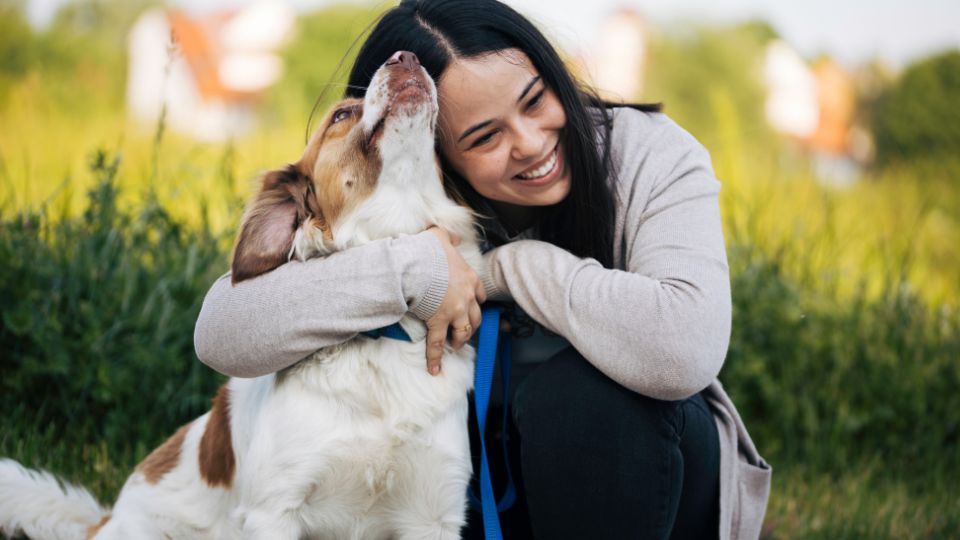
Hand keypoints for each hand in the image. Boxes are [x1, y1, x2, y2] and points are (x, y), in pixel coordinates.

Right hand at [424, 226, 484, 374]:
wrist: (417, 264)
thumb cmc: (428, 250)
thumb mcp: (441, 237)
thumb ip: (449, 237)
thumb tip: (453, 237)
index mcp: (469, 278)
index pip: (480, 294)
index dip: (477, 302)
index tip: (474, 306)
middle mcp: (467, 297)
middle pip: (476, 316)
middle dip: (471, 325)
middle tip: (465, 330)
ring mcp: (454, 311)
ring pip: (463, 332)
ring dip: (460, 340)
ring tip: (455, 347)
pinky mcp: (439, 322)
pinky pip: (437, 344)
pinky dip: (435, 358)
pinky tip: (435, 369)